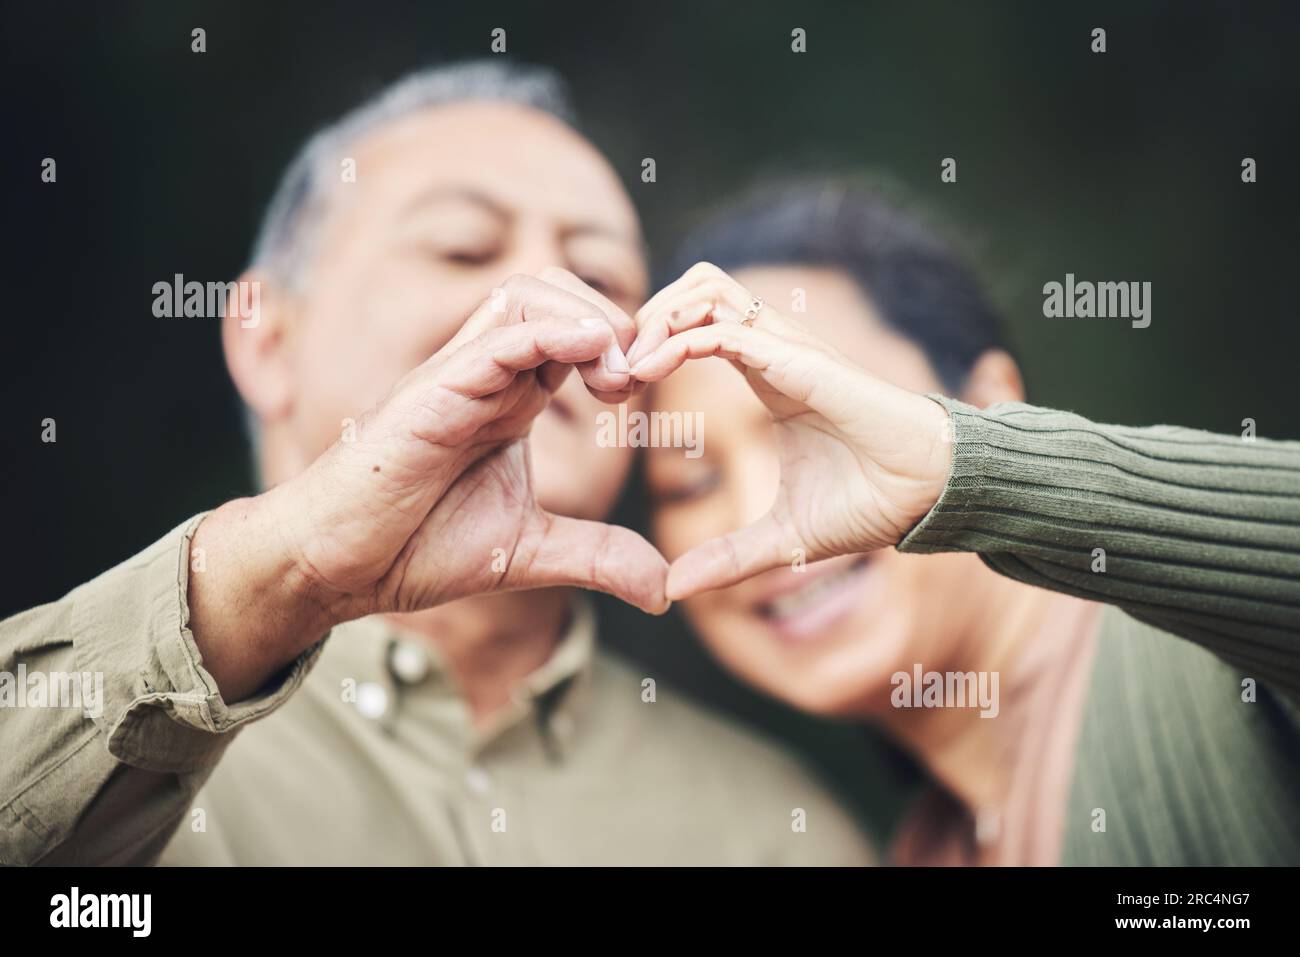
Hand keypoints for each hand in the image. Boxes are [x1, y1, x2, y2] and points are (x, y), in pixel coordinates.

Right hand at [190, 269, 665, 699]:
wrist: (338, 566)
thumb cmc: (415, 547)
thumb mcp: (530, 552)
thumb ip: (598, 557)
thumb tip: (665, 591)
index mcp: (512, 398)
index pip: (577, 333)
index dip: (623, 347)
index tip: (647, 393)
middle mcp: (488, 374)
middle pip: (559, 292)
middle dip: (615, 319)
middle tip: (638, 381)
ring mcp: (458, 376)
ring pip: (529, 295)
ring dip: (589, 319)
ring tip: (620, 374)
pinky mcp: (432, 391)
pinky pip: (498, 338)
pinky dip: (551, 334)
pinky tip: (591, 354)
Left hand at [629, 262, 953, 600]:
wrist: (929, 496)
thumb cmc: (870, 504)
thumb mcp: (781, 539)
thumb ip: (728, 558)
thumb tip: (674, 588)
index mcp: (768, 375)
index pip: (699, 322)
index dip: (652, 341)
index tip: (618, 390)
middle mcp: (775, 350)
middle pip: (697, 285)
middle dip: (648, 312)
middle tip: (616, 367)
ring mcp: (788, 350)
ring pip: (708, 287)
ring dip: (659, 316)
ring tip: (631, 366)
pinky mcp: (801, 364)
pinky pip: (727, 331)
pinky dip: (680, 341)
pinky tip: (650, 373)